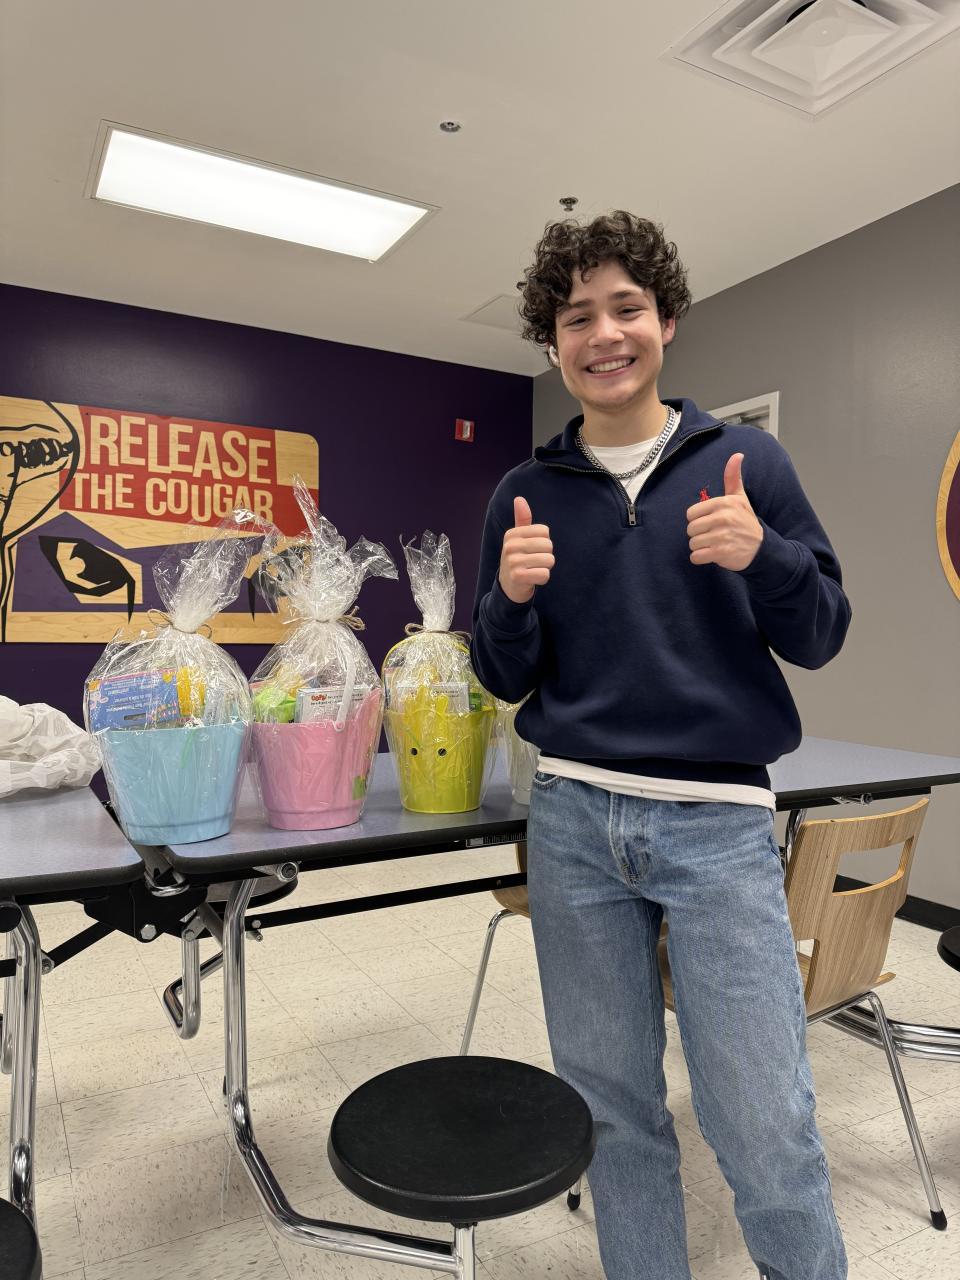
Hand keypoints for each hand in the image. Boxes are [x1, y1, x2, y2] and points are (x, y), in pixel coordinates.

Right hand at [499, 496, 554, 603]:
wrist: (508, 587)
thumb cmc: (518, 559)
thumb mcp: (518, 539)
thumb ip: (522, 519)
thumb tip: (519, 498)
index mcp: (512, 534)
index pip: (545, 531)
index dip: (544, 542)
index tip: (532, 550)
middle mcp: (510, 546)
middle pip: (548, 545)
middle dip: (546, 556)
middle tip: (533, 562)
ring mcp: (512, 562)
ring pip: (549, 560)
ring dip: (545, 568)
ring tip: (533, 570)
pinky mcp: (517, 577)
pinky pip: (545, 574)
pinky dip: (543, 579)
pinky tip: (533, 579)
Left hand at [686, 454, 762, 571]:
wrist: (761, 548)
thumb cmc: (746, 521)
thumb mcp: (740, 498)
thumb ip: (733, 478)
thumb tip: (737, 455)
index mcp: (723, 503)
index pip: (691, 513)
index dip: (698, 520)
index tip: (710, 522)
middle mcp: (722, 518)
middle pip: (690, 529)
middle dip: (699, 534)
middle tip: (713, 535)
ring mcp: (722, 536)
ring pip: (692, 543)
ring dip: (700, 547)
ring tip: (715, 544)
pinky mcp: (721, 553)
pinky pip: (696, 557)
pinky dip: (701, 558)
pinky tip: (712, 554)